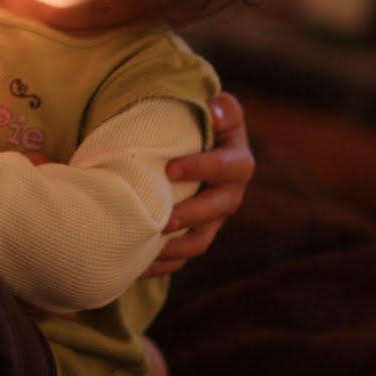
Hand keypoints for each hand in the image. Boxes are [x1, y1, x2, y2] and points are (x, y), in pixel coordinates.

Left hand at [143, 92, 253, 277]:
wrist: (201, 148)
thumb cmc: (206, 125)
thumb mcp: (219, 112)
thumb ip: (223, 110)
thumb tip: (216, 112)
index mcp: (236, 162)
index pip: (227, 166)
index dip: (202, 168)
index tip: (171, 169)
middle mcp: (229, 194)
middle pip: (217, 210)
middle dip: (191, 215)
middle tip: (164, 219)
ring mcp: (213, 219)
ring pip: (200, 241)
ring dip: (176, 247)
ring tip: (149, 247)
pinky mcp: (196, 235)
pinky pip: (182, 255)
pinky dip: (163, 263)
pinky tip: (138, 266)